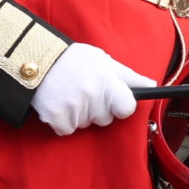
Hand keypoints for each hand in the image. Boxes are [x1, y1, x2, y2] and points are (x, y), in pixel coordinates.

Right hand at [31, 43, 152, 135]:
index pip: (127, 107)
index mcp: (107, 81)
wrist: (36, 58)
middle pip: (105, 119)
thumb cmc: (74, 59)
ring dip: (80, 115)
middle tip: (86, 92)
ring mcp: (73, 107)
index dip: (122, 106)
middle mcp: (91, 96)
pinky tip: (60, 104)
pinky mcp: (55, 116)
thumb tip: (152, 86)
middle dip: (98, 109)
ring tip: (70, 95)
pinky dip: (63, 121)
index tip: (115, 101)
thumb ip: (128, 76)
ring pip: (86, 125)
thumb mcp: (104, 61)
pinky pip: (67, 130)